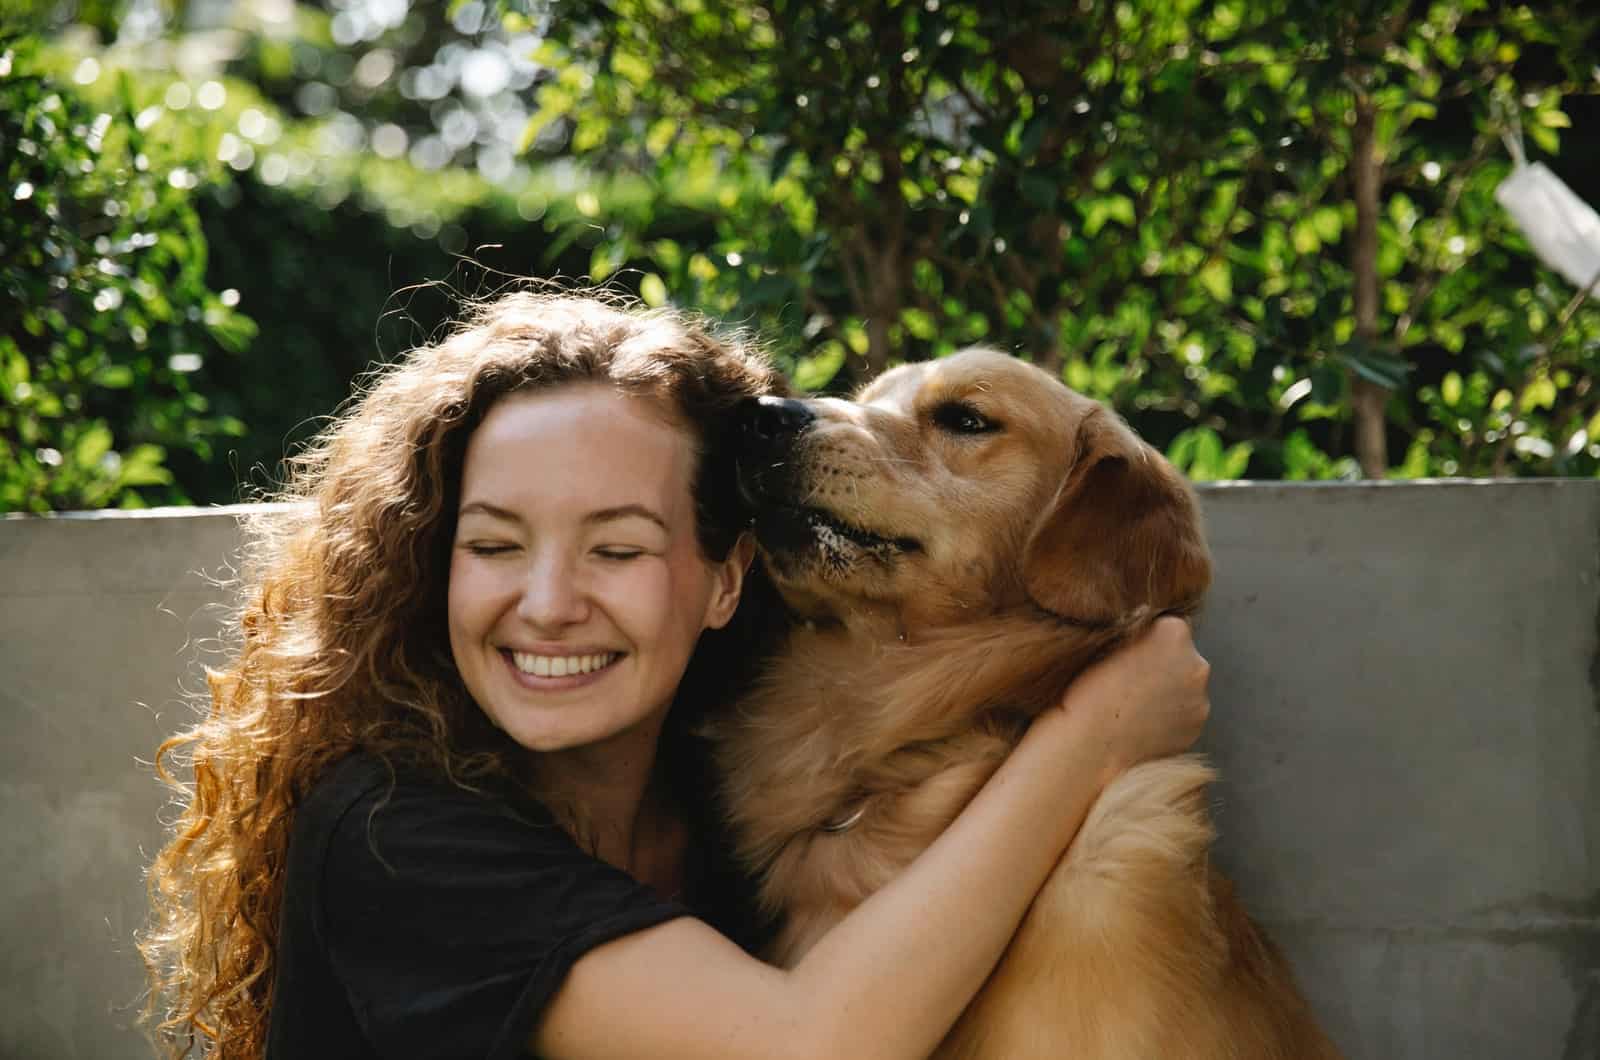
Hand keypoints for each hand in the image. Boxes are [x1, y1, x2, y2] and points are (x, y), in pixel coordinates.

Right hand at [1053, 616, 1210, 783]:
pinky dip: (1169, 715)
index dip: (1148, 638)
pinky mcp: (1196, 728)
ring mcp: (1200, 699)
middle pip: (1182, 655)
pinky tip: (1142, 723)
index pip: (1169, 625)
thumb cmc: (1088, 691)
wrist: (1091, 747)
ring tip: (1134, 706)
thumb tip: (1146, 632)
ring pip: (1185, 686)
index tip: (1128, 653)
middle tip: (1130, 680)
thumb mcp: (1106, 643)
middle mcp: (1196, 663)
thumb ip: (1137, 632)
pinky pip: (1184, 713)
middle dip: (1163, 663)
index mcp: (1174, 632)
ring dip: (1167, 690)